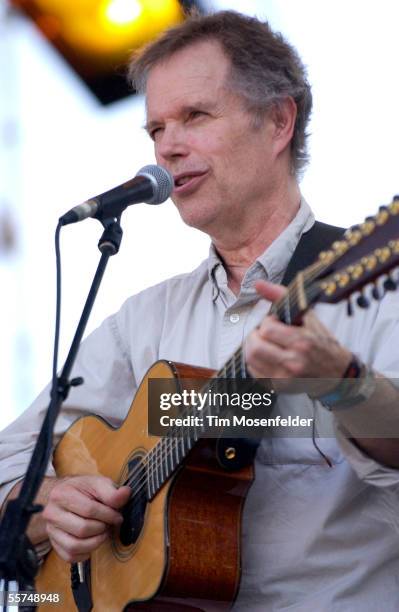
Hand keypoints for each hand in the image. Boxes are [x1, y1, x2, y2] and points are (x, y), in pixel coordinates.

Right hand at [42, 475, 130, 562]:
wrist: (66, 495)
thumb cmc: (83, 490)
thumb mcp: (98, 484)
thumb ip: (111, 491)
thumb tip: (126, 494)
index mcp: (61, 494)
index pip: (89, 510)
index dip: (108, 515)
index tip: (117, 516)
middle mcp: (51, 513)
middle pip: (82, 529)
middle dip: (101, 529)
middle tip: (109, 524)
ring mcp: (50, 530)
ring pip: (74, 545)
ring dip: (95, 542)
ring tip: (102, 533)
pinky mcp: (54, 543)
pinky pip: (70, 556)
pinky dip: (85, 553)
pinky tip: (93, 542)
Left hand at [245, 280, 351, 394]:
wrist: (337, 372)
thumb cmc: (322, 342)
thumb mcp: (307, 316)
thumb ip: (280, 296)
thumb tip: (258, 283)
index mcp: (302, 342)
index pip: (267, 329)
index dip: (266, 323)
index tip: (274, 322)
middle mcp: (293, 362)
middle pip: (255, 347)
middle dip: (254, 336)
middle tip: (262, 333)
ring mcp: (285, 378)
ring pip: (251, 360)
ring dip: (252, 347)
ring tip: (263, 342)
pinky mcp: (279, 387)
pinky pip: (254, 372)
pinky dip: (255, 361)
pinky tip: (266, 356)